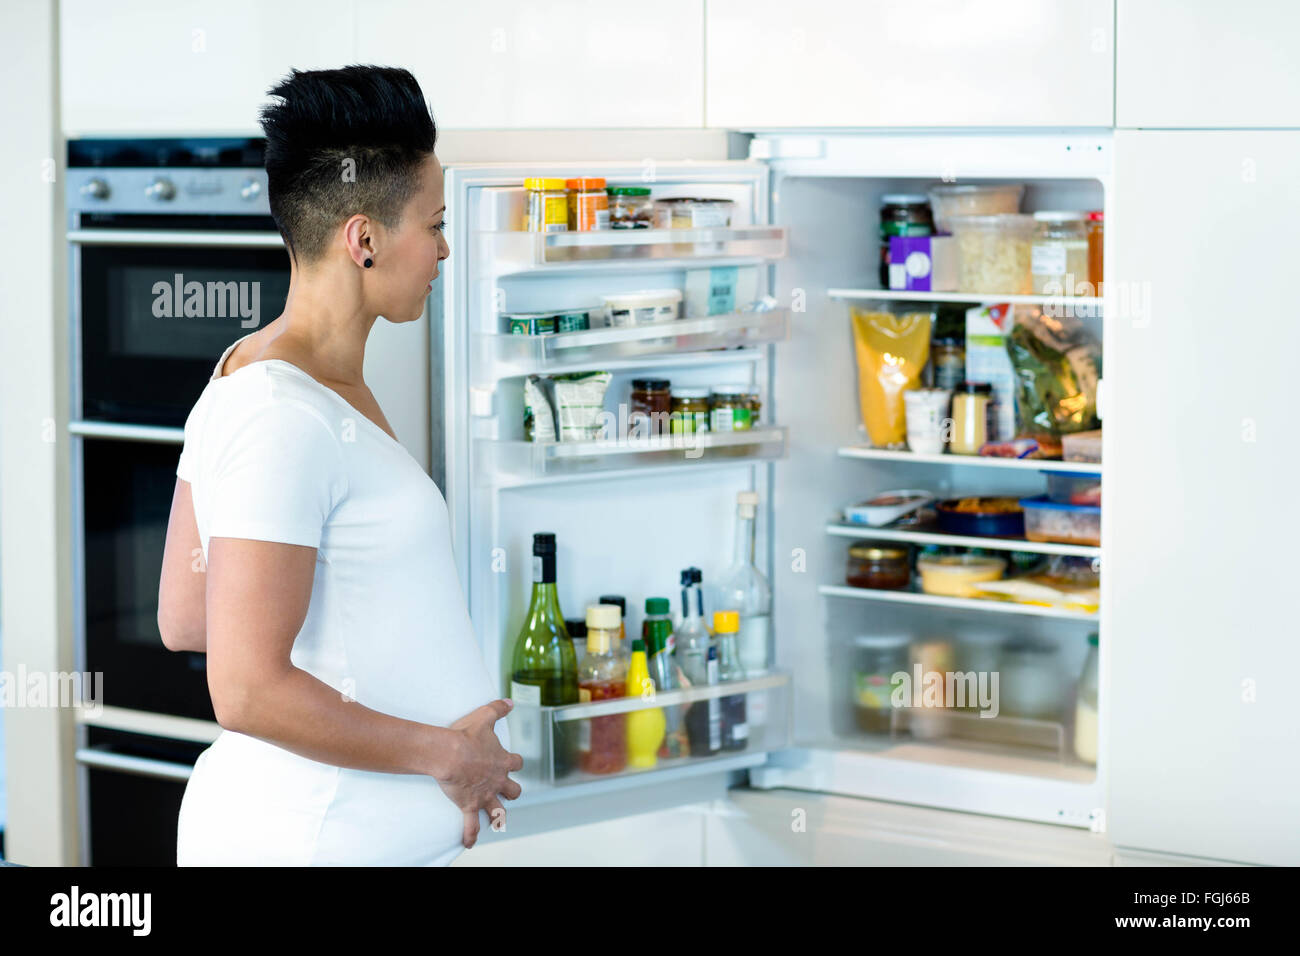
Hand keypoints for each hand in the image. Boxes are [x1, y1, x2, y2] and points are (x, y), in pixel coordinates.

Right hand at [436, 699, 522, 848]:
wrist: (450, 754)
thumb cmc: (465, 735)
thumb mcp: (485, 717)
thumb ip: (498, 708)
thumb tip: (510, 701)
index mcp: (502, 761)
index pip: (516, 763)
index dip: (515, 763)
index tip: (512, 762)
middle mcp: (497, 780)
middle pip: (513, 790)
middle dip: (511, 791)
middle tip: (507, 790)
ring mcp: (485, 795)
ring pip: (498, 810)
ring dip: (498, 815)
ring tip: (497, 819)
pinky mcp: (470, 805)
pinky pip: (471, 825)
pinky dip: (470, 835)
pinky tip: (469, 844)